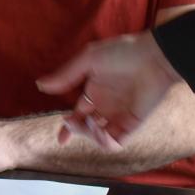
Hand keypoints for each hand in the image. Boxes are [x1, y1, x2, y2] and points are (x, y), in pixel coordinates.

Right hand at [36, 32, 181, 148]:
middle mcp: (105, 106)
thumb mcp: (89, 60)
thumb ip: (66, 75)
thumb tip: (40, 85)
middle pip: (85, 127)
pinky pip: (116, 141)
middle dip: (76, 129)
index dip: (68, 127)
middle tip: (74, 120)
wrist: (154, 58)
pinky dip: (105, 141)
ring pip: (99, 137)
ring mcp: (119, 115)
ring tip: (90, 124)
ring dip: (90, 136)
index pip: (78, 114)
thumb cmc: (123, 53)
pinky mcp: (132, 124)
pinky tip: (102, 131)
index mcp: (94, 91)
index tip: (61, 138)